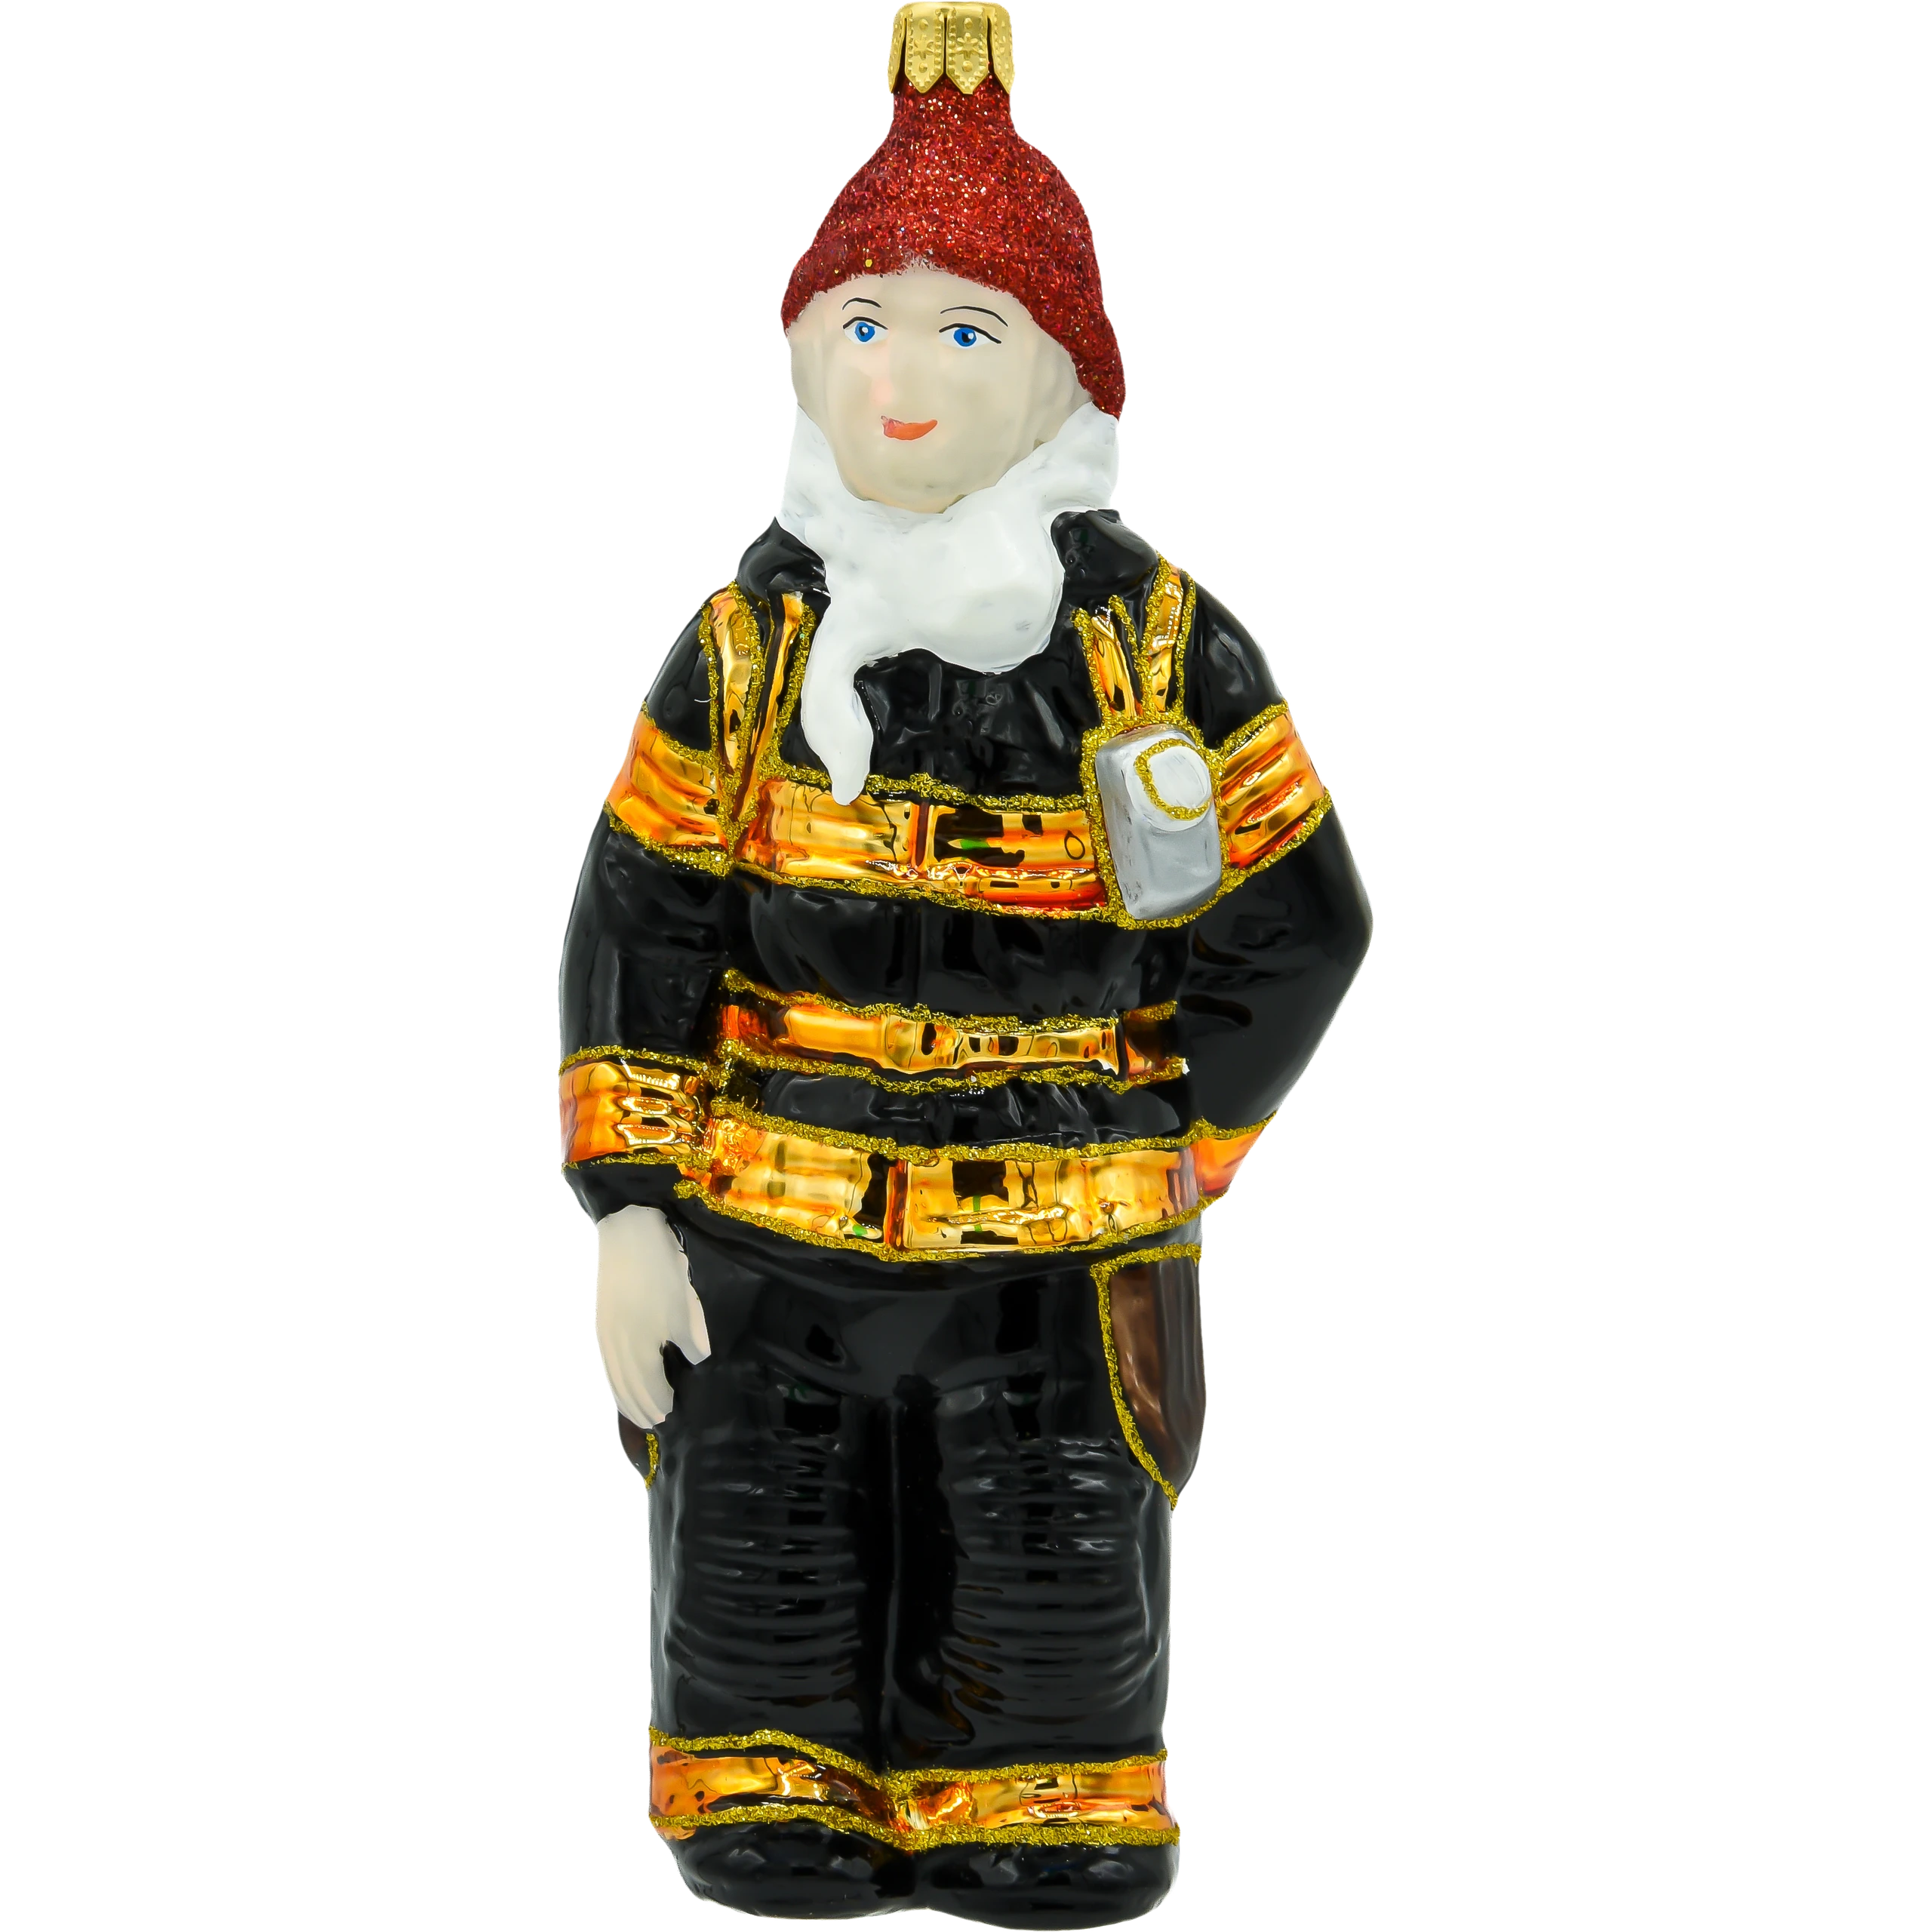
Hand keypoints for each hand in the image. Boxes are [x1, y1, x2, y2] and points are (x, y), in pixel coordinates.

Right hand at [593, 1205, 710, 1426]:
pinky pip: (607, 1363)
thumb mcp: (685, 1309)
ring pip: (614, 1377)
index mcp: (640, 1348)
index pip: (650, 1386)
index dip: (660, 1401)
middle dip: (641, 1407)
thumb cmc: (663, 1274)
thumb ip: (690, 1342)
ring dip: (625, 1398)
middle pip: (628, 1388)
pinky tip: (619, 1382)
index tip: (672, 1412)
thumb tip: (695, 1361)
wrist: (630, 1239)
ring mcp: (607, 1336)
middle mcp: (619, 1349)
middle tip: (654, 1421)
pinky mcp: (603, 1323)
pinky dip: (614, 1379)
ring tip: (636, 1412)